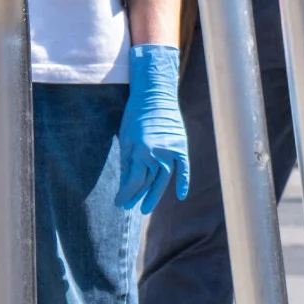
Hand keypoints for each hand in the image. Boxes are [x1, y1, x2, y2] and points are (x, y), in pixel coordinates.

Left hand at [115, 43, 189, 213]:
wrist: (156, 95)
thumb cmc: (135, 115)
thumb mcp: (125, 139)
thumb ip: (126, 162)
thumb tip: (124, 184)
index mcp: (140, 151)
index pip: (133, 180)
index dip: (126, 194)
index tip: (119, 202)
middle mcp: (157, 153)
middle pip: (147, 182)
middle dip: (137, 196)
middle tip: (130, 208)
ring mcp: (171, 151)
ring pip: (163, 178)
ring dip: (154, 194)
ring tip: (146, 207)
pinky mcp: (181, 147)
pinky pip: (183, 168)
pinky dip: (183, 182)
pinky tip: (180, 196)